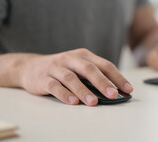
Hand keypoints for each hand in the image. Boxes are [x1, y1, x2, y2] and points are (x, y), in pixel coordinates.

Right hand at [18, 48, 133, 105]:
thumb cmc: (61, 69)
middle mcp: (70, 59)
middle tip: (113, 95)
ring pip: (71, 78)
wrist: (29, 67)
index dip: (117, 77)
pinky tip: (73, 102)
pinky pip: (54, 86)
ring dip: (84, 91)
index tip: (128, 89)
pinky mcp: (43, 78)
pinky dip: (64, 94)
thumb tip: (114, 91)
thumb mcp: (78, 67)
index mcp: (83, 55)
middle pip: (89, 69)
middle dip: (103, 82)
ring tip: (94, 102)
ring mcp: (56, 67)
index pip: (104, 65)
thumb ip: (94, 75)